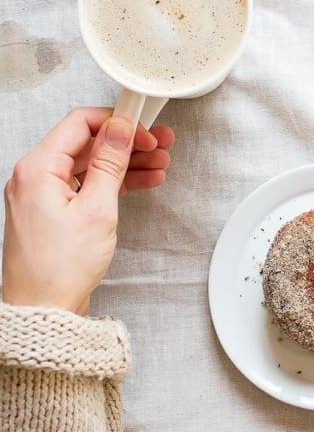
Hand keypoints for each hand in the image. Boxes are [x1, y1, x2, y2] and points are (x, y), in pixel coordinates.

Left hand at [2, 107, 172, 314]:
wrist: (44, 309)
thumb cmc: (59, 268)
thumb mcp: (97, 209)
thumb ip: (110, 163)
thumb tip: (120, 129)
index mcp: (38, 168)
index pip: (80, 124)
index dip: (117, 122)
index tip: (144, 128)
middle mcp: (35, 176)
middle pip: (87, 144)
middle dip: (127, 143)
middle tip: (160, 144)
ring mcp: (43, 194)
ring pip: (90, 165)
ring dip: (125, 164)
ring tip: (159, 165)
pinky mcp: (53, 211)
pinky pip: (86, 186)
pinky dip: (113, 183)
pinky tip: (141, 182)